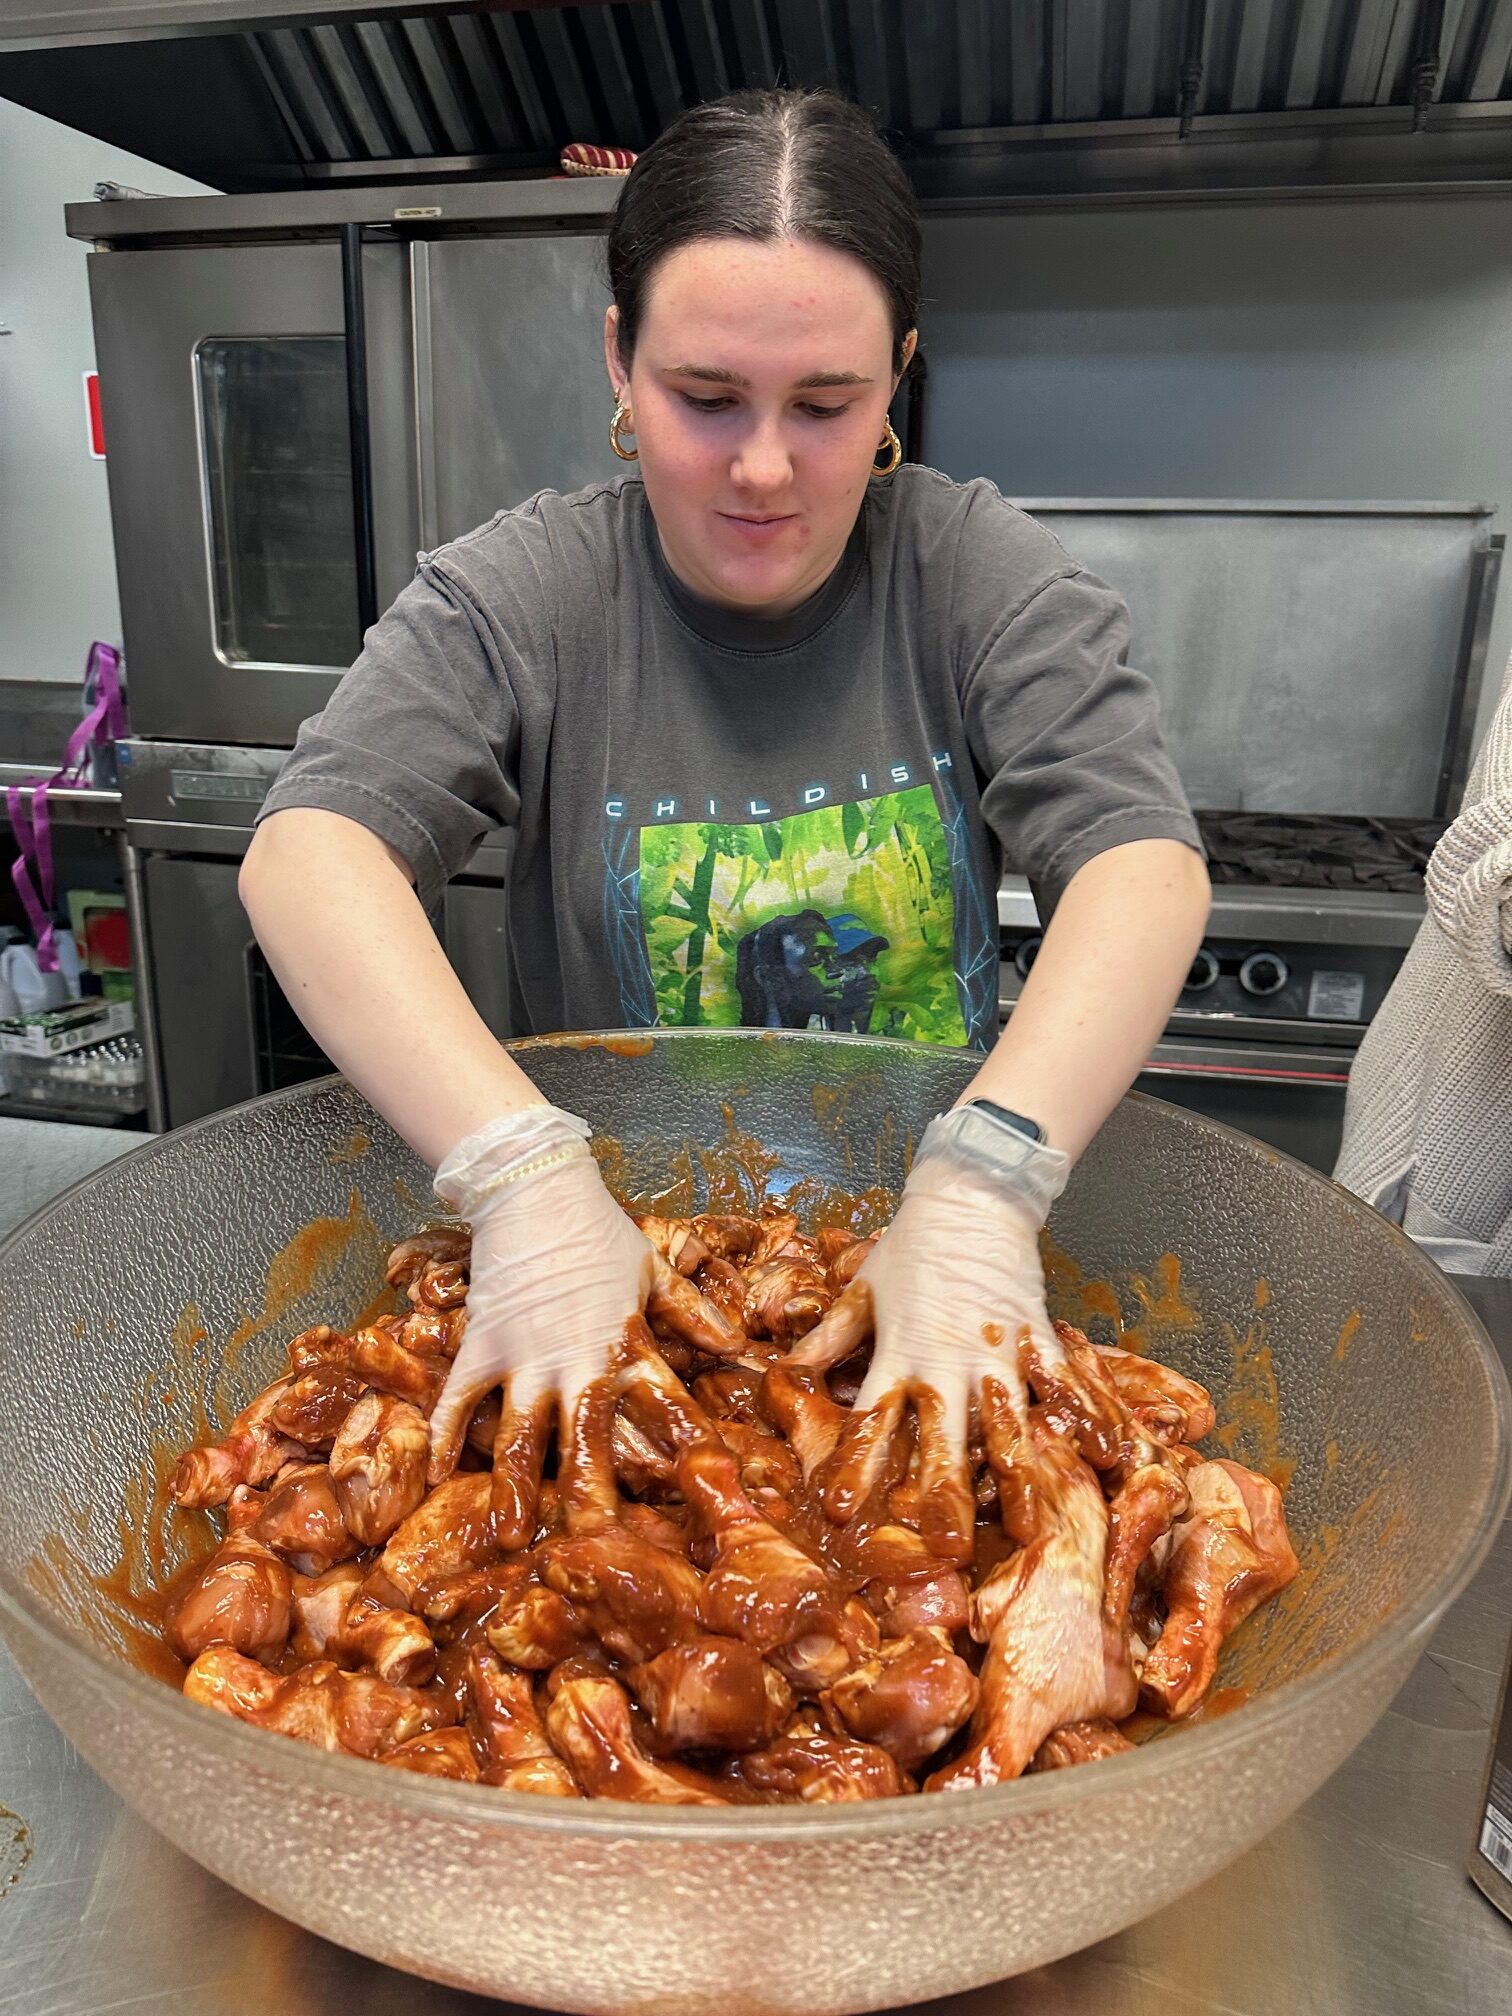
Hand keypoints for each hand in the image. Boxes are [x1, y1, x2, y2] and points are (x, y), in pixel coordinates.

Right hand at [426, 1105, 745, 1541]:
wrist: (533, 1189)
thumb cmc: (600, 1230)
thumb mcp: (656, 1270)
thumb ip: (693, 1313)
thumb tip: (738, 1347)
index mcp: (625, 1343)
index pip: (663, 1404)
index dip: (684, 1447)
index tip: (702, 1493)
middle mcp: (574, 1359)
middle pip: (585, 1437)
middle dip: (590, 1494)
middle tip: (596, 1548)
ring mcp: (521, 1356)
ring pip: (517, 1433)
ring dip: (514, 1486)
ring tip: (512, 1537)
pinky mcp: (480, 1346)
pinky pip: (456, 1399)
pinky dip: (442, 1437)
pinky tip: (432, 1478)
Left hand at [783, 1106, 1115, 1560]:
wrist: (971, 1195)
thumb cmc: (910, 1245)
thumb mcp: (861, 1291)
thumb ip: (828, 1340)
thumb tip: (783, 1375)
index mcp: (899, 1354)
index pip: (872, 1420)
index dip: (856, 1467)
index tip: (842, 1512)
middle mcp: (949, 1364)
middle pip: (944, 1439)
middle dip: (943, 1494)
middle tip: (945, 1549)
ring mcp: (999, 1354)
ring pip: (1009, 1424)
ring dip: (1019, 1477)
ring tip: (1031, 1527)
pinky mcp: (1038, 1339)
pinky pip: (1065, 1386)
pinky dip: (1087, 1419)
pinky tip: (1110, 1458)